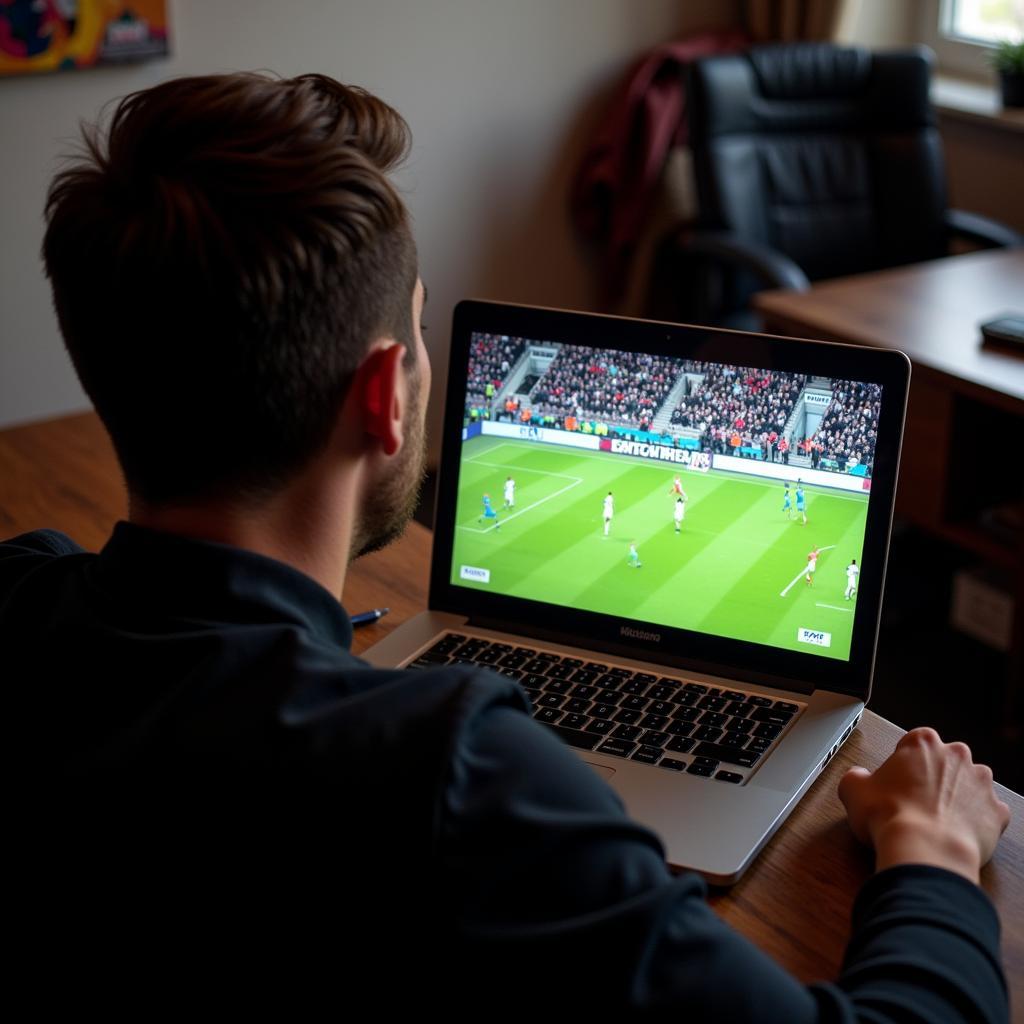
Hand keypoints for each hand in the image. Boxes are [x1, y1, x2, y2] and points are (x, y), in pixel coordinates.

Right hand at [838, 727, 1010, 882]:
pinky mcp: (997, 812)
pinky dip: (976, 822)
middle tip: (914, 800)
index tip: (897, 779)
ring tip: (936, 820)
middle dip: (933, 777)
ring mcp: (981, 784)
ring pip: (969, 785)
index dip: (904, 762)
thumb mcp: (853, 790)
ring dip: (957, 797)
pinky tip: (957, 833)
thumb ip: (856, 776)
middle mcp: (956, 756)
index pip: (913, 742)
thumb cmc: (891, 816)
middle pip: (944, 761)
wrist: (925, 850)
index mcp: (922, 743)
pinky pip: (988, 813)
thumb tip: (858, 778)